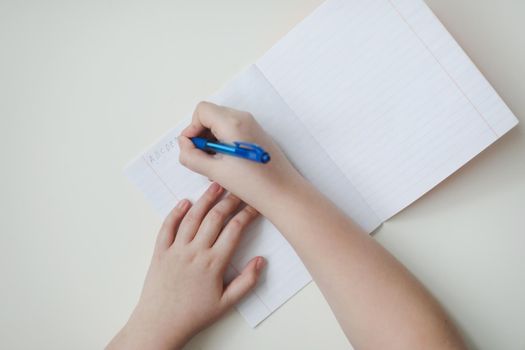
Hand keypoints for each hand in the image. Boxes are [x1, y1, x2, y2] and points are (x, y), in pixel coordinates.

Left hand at [107, 183, 265, 349]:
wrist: (160, 324)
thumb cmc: (194, 315)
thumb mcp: (226, 304)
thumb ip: (247, 282)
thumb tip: (260, 261)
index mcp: (214, 263)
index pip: (235, 230)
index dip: (247, 214)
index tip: (255, 205)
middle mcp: (195, 252)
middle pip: (215, 218)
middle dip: (229, 201)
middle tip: (238, 189)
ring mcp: (176, 250)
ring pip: (192, 217)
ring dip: (205, 199)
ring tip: (215, 186)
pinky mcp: (160, 252)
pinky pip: (167, 227)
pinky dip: (175, 213)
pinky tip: (184, 202)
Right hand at [178, 102, 304, 213]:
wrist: (284, 193)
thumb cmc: (253, 184)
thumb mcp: (215, 172)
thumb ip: (192, 156)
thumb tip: (184, 145)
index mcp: (233, 123)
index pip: (201, 111)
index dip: (192, 129)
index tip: (193, 149)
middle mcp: (243, 118)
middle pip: (210, 116)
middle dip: (201, 136)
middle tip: (203, 160)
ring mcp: (252, 125)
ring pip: (220, 124)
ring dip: (211, 141)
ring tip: (215, 166)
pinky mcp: (257, 135)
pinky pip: (232, 131)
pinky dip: (223, 143)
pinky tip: (227, 165)